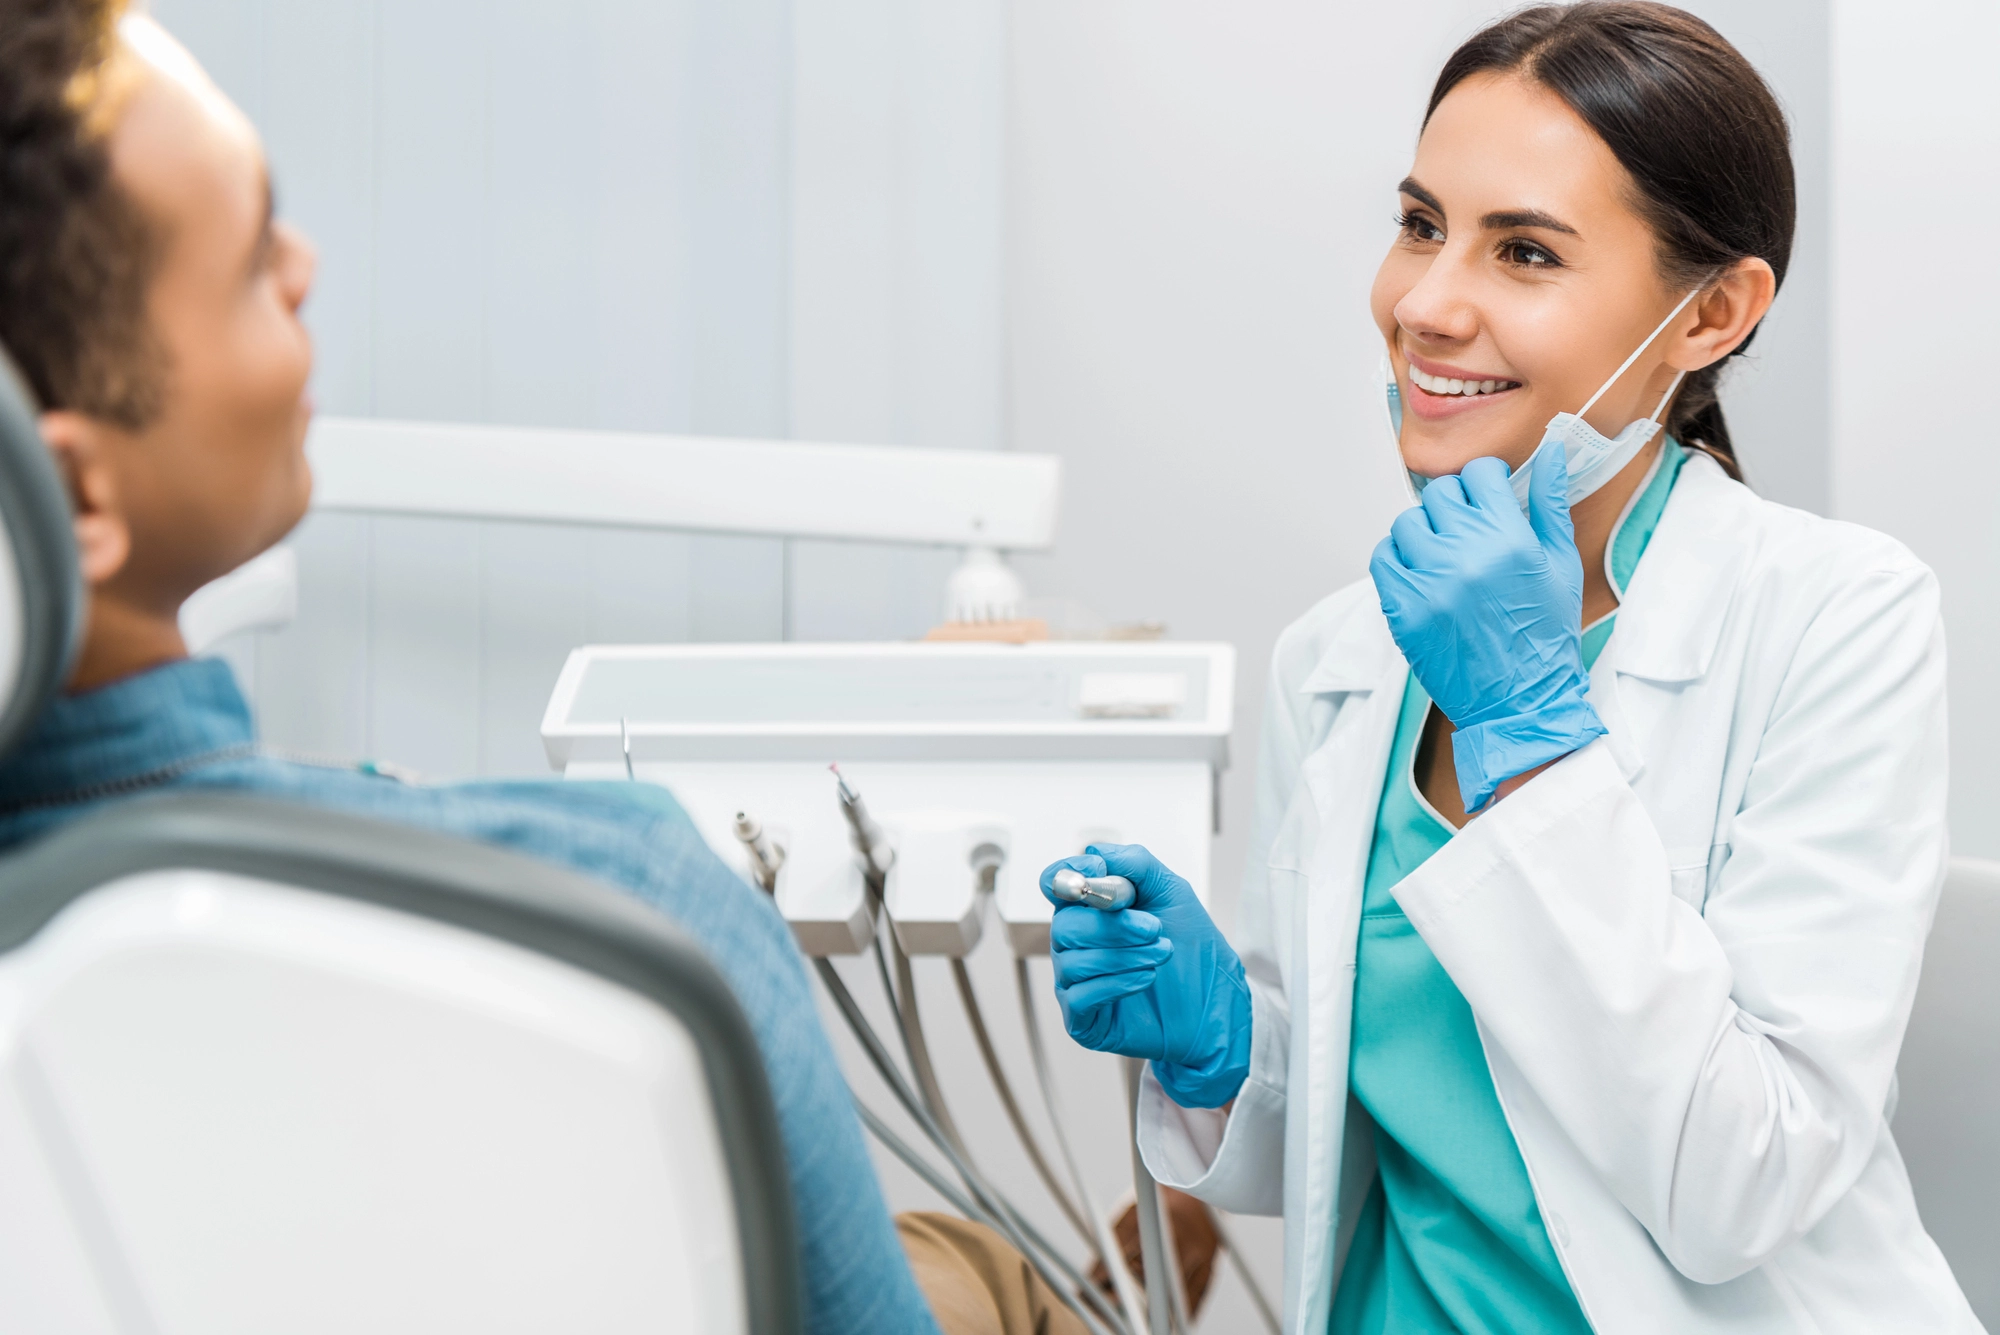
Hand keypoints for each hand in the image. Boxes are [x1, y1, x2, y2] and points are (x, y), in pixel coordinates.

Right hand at [1039, 843, 1250, 1107]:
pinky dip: (1116, 982)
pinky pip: (1081, 996)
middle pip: (1065, 924)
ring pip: (1073, 961)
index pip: (1055, 884)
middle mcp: (1075, 943)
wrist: (1216, 1004)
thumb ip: (1135, 865)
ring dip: (1124, 954)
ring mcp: (1075, 981)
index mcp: (1090, 908)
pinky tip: (1147, 978)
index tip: (1100, 875)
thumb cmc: (1192, 949)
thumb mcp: (1172, 893)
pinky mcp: (1082, 1019)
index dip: (1069, 876)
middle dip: (1113, 925)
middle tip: (1154, 928)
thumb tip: (1094, 853)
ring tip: (1161, 953)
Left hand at [1369, 444, 1606, 812]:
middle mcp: (1464, 555)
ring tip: (1445, 554)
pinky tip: (1420, 572)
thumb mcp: (1560, 563)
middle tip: (1468, 530)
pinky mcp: (1402, 609)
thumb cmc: (1543, 634)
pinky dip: (1397, 558)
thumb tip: (1552, 449)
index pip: (1478, 474)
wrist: (1521, 699)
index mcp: (1508, 539)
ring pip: (1407, 523)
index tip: (1487, 497)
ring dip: (1424, 532)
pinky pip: (1383, 558)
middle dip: (1455, 505)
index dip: (1484, 481)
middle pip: (1439, 494)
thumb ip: (1550, 501)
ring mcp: (1428, 582)